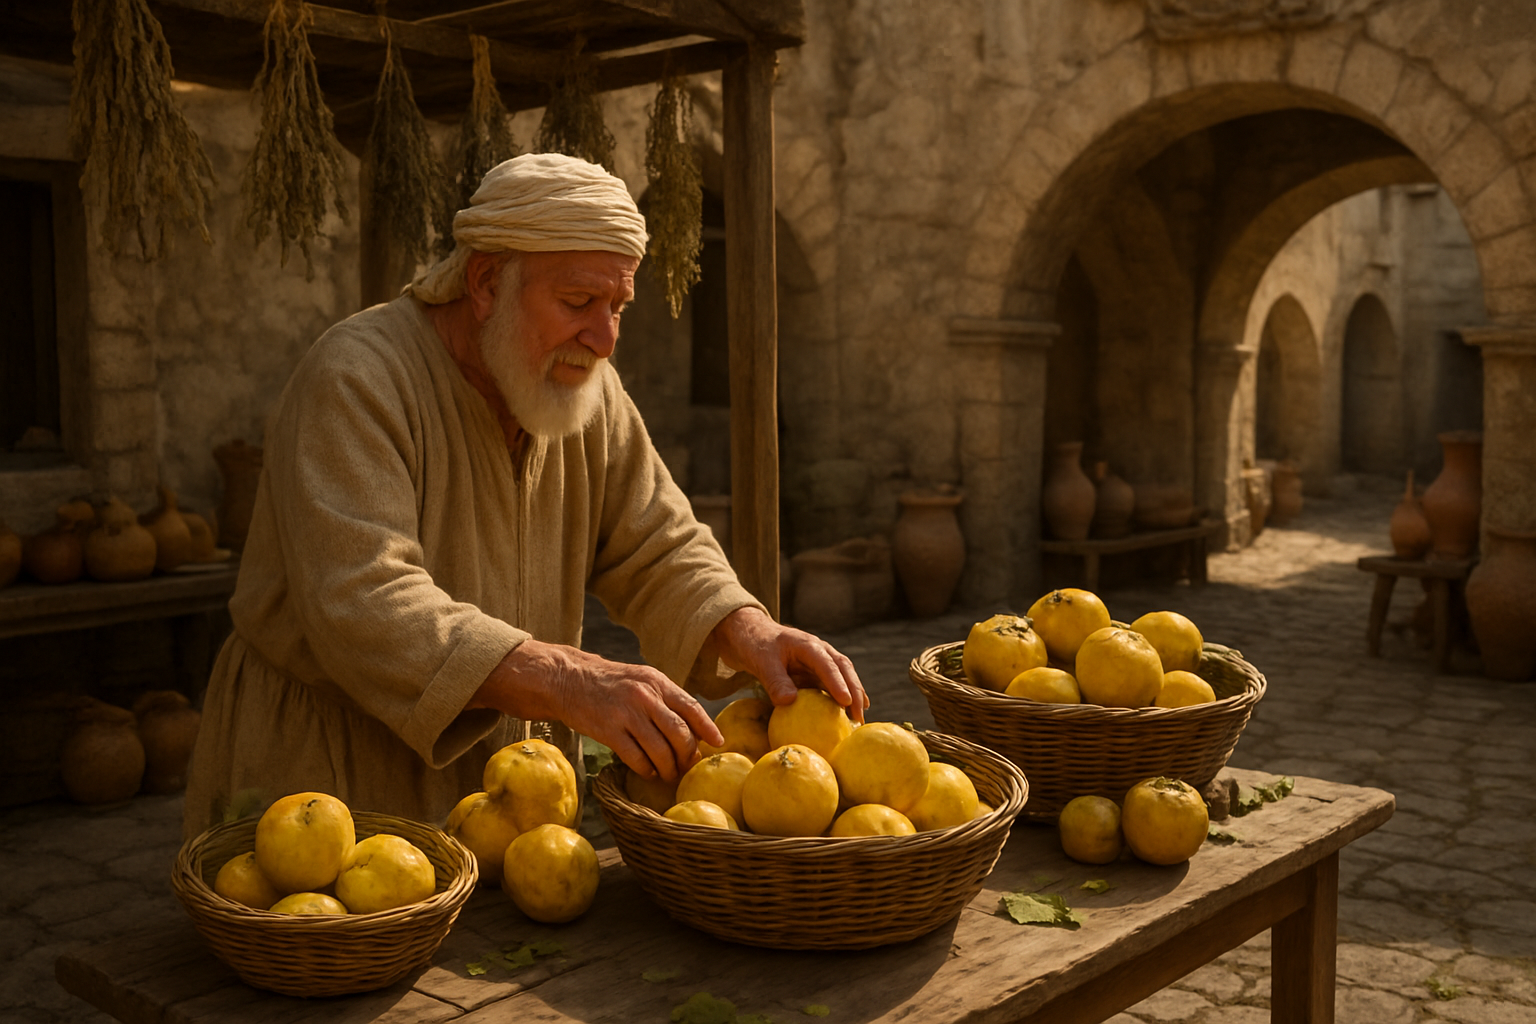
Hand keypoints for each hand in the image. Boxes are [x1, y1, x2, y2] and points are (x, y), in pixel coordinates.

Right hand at [471, 639, 722, 780]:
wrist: (568, 678)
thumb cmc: (610, 683)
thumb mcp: (642, 679)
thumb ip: (666, 698)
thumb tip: (694, 728)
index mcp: (657, 682)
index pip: (691, 707)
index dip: (708, 728)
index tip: (718, 743)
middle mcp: (645, 696)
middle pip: (679, 733)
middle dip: (687, 755)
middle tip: (688, 766)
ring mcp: (626, 714)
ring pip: (660, 750)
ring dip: (668, 768)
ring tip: (668, 774)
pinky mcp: (608, 731)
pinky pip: (636, 758)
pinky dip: (646, 769)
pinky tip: (648, 772)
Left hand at [708, 607, 868, 721]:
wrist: (752, 635)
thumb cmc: (756, 646)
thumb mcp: (762, 662)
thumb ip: (775, 681)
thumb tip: (789, 702)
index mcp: (808, 645)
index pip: (827, 664)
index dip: (838, 683)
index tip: (846, 702)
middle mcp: (820, 651)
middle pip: (844, 669)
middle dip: (855, 692)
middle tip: (859, 716)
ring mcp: (820, 662)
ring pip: (844, 677)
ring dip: (854, 696)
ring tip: (859, 720)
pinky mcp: (816, 673)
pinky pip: (833, 685)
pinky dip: (843, 698)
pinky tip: (850, 715)